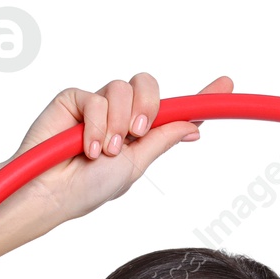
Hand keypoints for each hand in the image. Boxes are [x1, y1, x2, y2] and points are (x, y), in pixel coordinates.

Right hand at [9, 73, 232, 224]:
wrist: (52, 193)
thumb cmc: (88, 188)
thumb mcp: (135, 165)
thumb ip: (161, 139)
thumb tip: (194, 126)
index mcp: (139, 133)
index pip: (173, 109)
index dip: (200, 97)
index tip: (227, 84)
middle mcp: (120, 115)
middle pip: (148, 85)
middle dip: (148, 106)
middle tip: (137, 133)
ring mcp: (97, 105)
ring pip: (122, 88)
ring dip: (117, 123)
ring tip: (104, 151)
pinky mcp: (74, 99)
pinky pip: (95, 96)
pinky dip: (95, 124)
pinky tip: (86, 146)